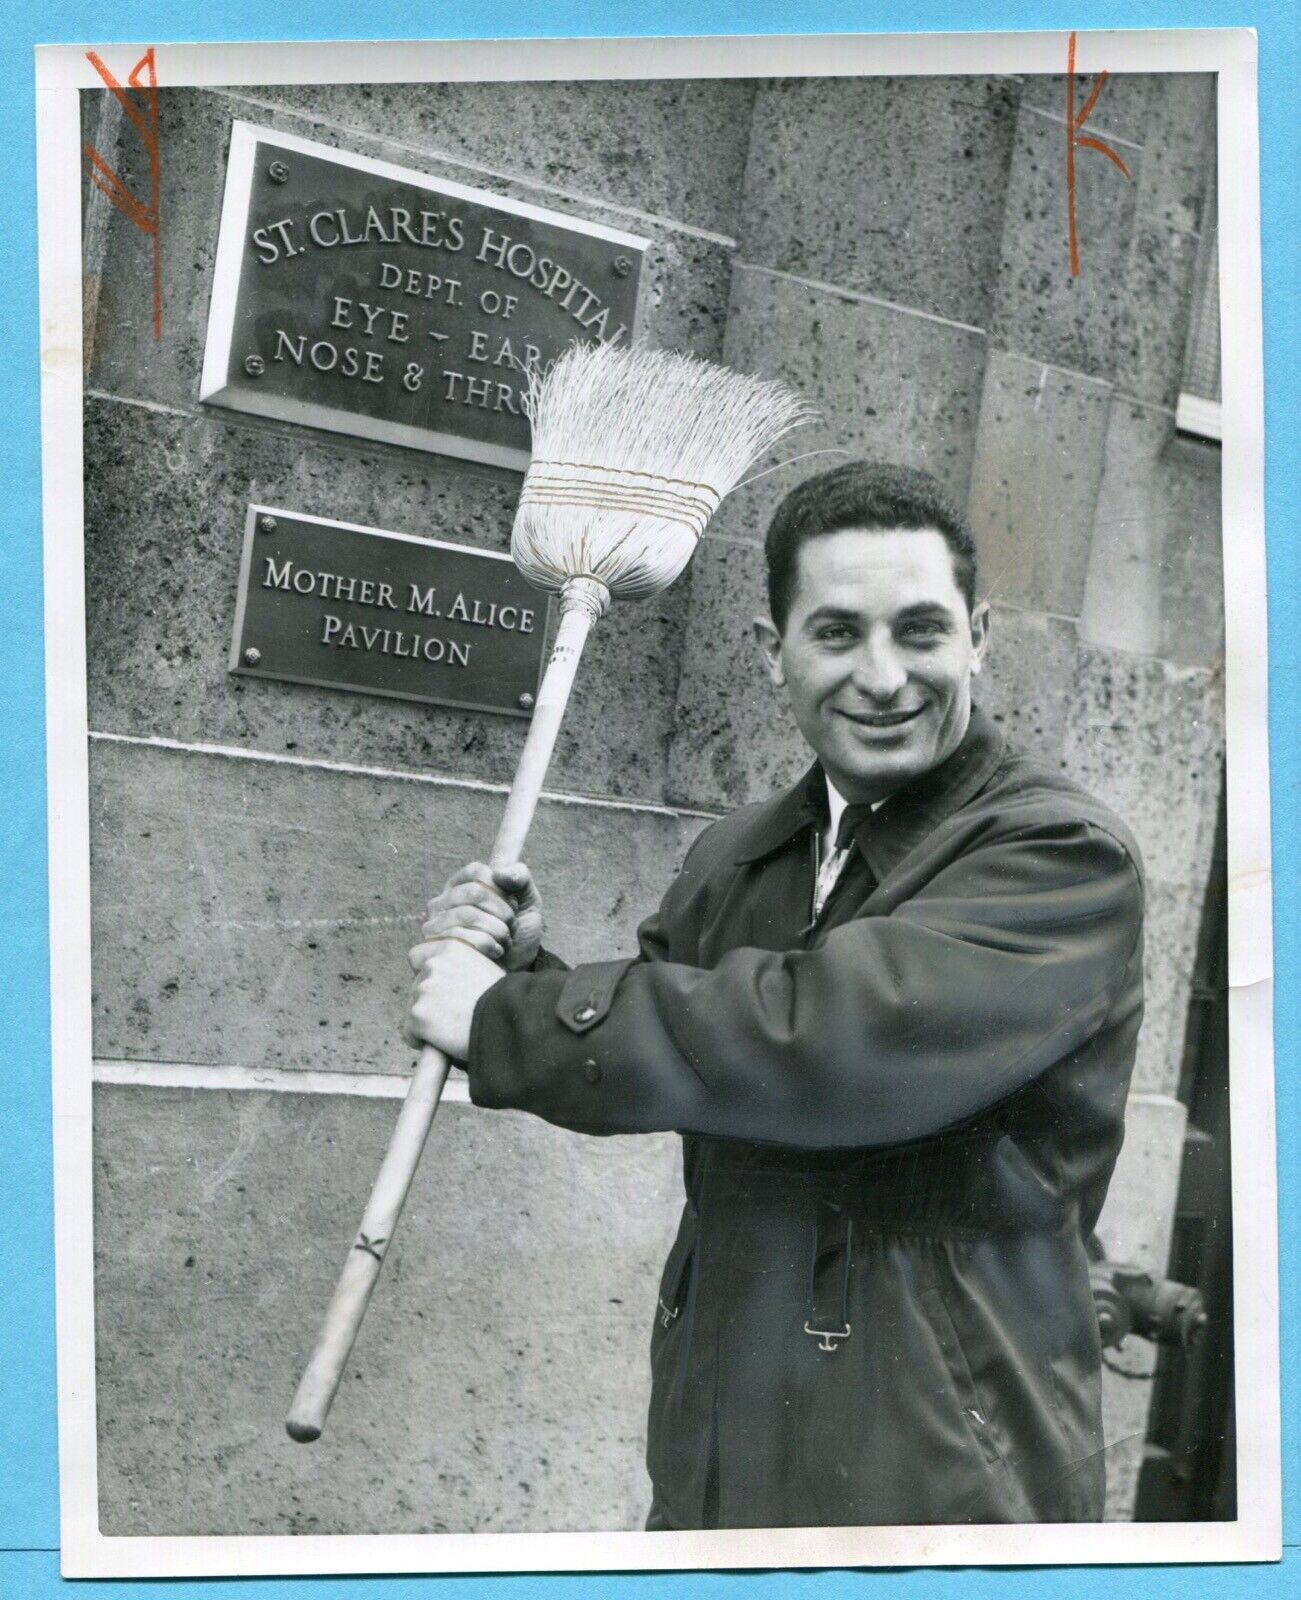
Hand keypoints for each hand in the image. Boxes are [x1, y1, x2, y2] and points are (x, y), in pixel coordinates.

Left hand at [403, 935, 504, 1059]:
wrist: (512, 1021)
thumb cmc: (507, 1001)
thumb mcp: (487, 968)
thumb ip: (462, 969)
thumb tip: (450, 983)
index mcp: (451, 947)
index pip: (418, 956)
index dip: (427, 975)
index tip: (440, 991)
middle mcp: (433, 963)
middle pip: (416, 987)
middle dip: (429, 1002)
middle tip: (454, 1017)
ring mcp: (423, 989)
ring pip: (413, 1010)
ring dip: (428, 1021)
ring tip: (455, 1029)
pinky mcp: (418, 1014)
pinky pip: (410, 1033)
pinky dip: (422, 1041)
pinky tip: (445, 1042)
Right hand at [419, 860, 544, 972]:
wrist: (514, 977)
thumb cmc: (517, 938)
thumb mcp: (527, 904)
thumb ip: (520, 879)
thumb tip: (501, 873)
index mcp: (460, 886)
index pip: (477, 872)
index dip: (502, 889)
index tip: (512, 906)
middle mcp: (441, 904)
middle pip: (474, 892)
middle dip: (503, 912)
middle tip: (510, 928)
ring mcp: (432, 928)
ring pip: (466, 914)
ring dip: (497, 930)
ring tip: (504, 943)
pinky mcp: (427, 952)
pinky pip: (455, 938)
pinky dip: (484, 945)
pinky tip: (494, 954)